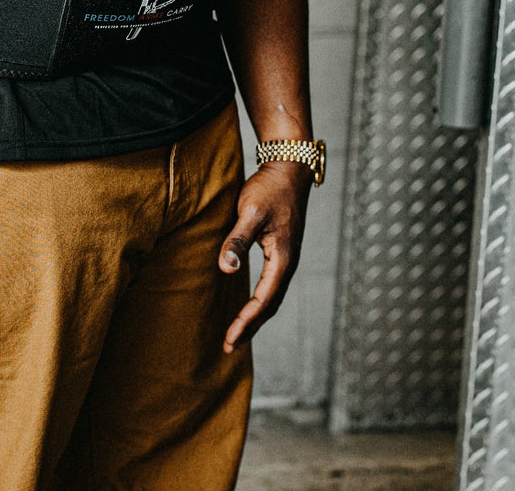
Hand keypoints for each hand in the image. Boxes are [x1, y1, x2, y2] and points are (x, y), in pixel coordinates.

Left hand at [218, 160, 312, 352]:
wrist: (289, 168)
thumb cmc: (269, 189)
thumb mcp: (250, 213)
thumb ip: (237, 241)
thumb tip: (226, 269)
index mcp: (282, 259)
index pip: (264, 300)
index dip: (246, 321)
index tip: (230, 339)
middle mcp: (287, 263)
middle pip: (270, 305)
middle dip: (250, 327)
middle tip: (229, 346)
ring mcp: (286, 258)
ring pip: (271, 297)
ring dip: (255, 318)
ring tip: (237, 334)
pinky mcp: (280, 252)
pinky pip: (270, 285)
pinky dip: (258, 302)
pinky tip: (247, 307)